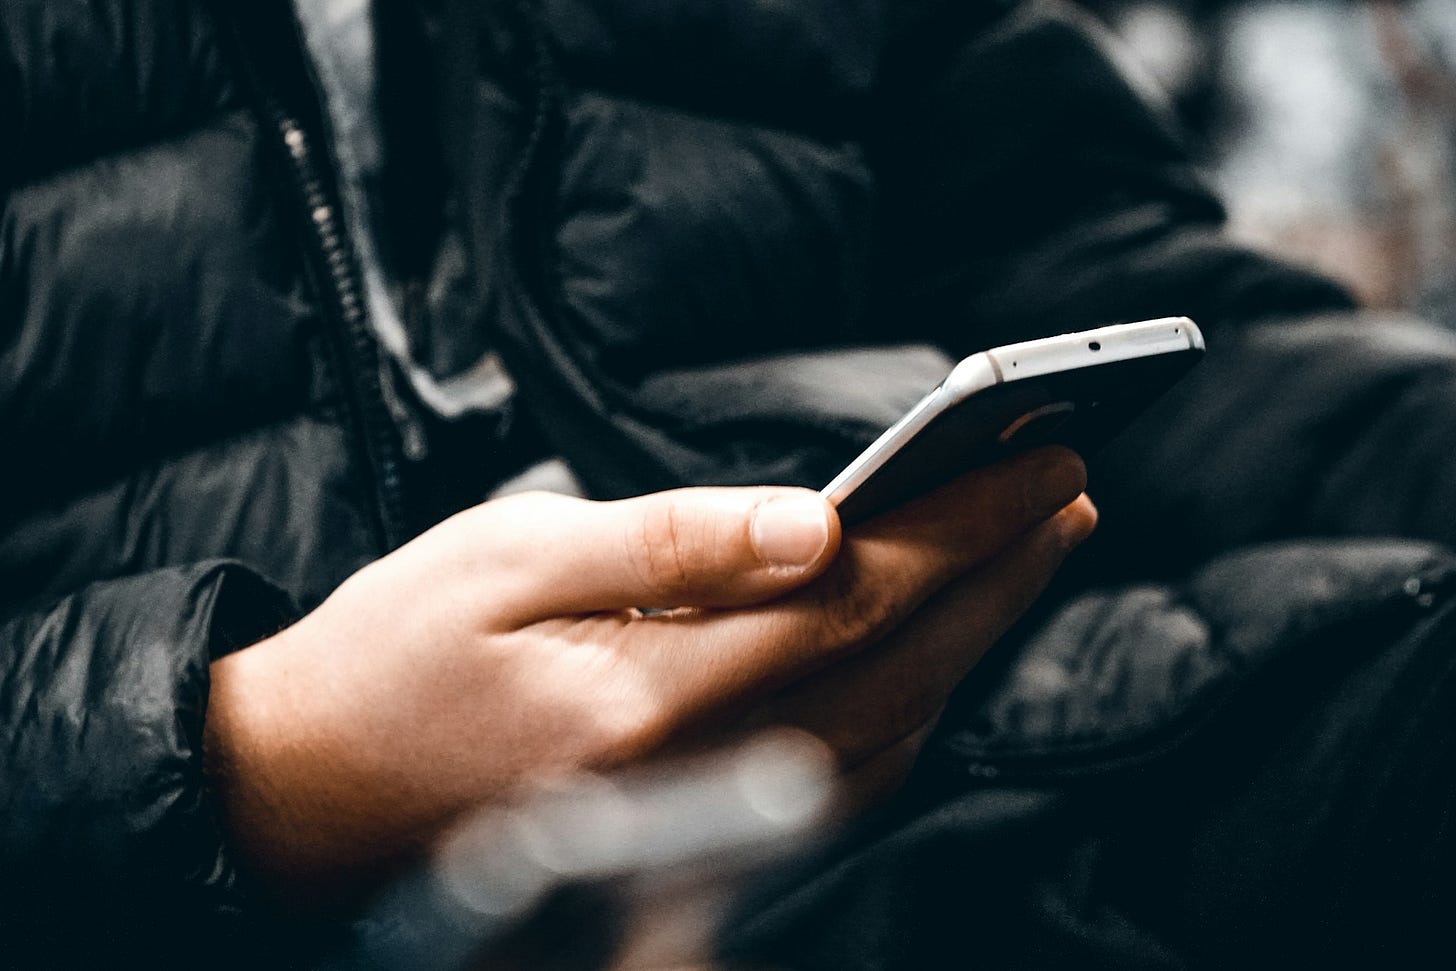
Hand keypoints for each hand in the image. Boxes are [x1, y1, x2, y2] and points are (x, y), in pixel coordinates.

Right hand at [204, 448, 1092, 906]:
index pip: (859, 597)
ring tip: (1026, 553)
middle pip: (902, 664)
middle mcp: (702, 767)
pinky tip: (940, 647)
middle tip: (1069, 491)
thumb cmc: (393, 657)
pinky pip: (846, 768)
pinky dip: (916, 699)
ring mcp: (706, 811)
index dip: (963, 528)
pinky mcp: (697, 823)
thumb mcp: (508, 559)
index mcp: (655, 689)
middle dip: (1000, 573)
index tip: (1042, 462)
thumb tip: (812, 525)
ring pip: (893, 724)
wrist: (312, 792)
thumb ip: (670, 543)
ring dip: (974, 634)